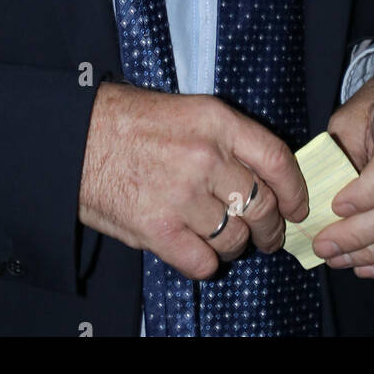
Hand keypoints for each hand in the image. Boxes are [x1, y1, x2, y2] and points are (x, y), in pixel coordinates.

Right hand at [78, 82, 309, 278]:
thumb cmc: (129, 121)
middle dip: (270, 229)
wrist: (75, 137)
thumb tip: (260, 178)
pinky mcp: (158, 229)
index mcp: (216, 122)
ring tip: (220, 238)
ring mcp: (183, 195)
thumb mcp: (187, 111)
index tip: (298, 208)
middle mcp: (206, 157)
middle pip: (261, 206)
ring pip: (235, 239)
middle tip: (267, 236)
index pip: (277, 160)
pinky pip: (204, 262)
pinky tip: (194, 250)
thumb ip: (226, 140)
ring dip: (234, 246)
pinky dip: (204, 262)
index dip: (295, 191)